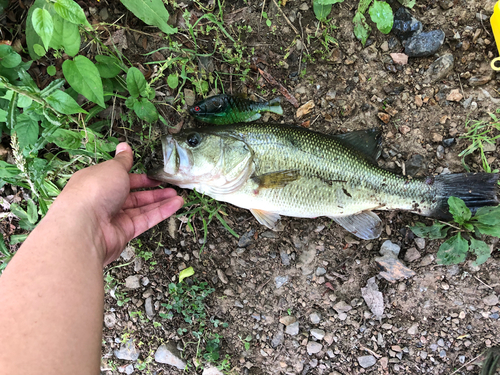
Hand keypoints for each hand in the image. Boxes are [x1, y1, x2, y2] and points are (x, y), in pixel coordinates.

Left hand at [52, 142, 182, 264]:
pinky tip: (176, 205)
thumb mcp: (112, 168)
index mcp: (98, 181)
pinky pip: (146, 220)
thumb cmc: (95, 191)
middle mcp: (105, 199)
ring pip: (142, 208)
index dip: (138, 176)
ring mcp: (115, 217)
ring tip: (178, 195)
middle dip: (153, 189)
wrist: (85, 227)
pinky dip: (161, 212)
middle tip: (170, 185)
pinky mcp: (124, 232)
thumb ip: (123, 160)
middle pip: (133, 194)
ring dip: (160, 201)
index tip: (154, 174)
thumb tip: (124, 145)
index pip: (121, 178)